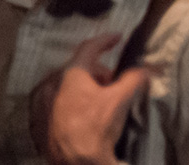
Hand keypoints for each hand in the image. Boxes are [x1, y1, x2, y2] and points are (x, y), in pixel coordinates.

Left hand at [41, 34, 148, 164]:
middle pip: (79, 68)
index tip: (118, 37)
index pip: (89, 48)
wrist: (76, 164)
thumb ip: (134, 78)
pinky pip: (57, 102)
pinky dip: (71, 101)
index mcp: (70, 75)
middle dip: (99, 71)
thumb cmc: (96, 128)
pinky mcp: (40, 122)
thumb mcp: (120, 100)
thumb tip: (148, 69)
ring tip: (99, 100)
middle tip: (114, 82)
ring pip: (66, 85)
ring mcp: (43, 104)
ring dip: (85, 87)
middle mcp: (52, 85)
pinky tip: (83, 113)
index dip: (106, 40)